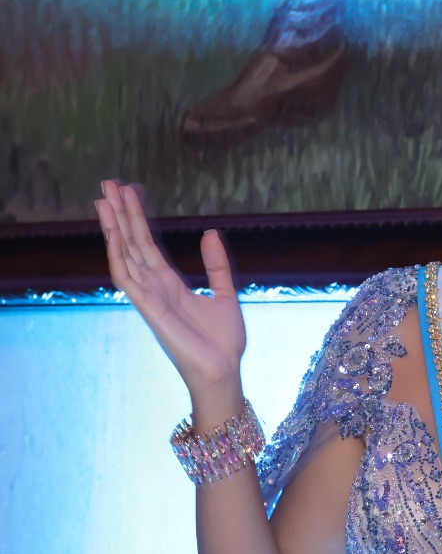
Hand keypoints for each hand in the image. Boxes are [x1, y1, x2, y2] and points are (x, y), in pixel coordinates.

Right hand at [96, 180, 245, 408]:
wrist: (223, 370)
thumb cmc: (223, 342)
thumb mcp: (225, 294)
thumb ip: (215, 265)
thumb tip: (209, 232)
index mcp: (170, 284)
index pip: (147, 243)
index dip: (137, 217)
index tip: (128, 191)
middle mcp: (154, 287)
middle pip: (131, 242)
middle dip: (119, 213)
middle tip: (107, 183)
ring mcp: (148, 297)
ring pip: (124, 254)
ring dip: (113, 227)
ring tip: (103, 198)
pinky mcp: (148, 308)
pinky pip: (127, 278)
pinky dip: (119, 255)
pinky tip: (114, 233)